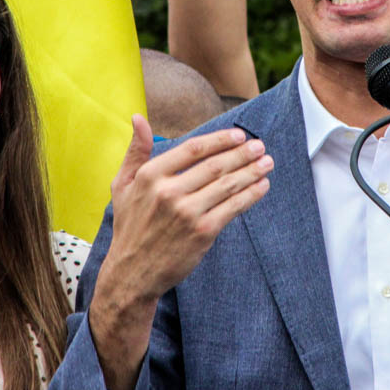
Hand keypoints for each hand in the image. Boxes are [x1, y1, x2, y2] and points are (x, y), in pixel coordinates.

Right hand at [100, 115, 272, 307]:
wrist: (132, 272)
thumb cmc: (130, 226)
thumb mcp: (122, 185)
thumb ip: (135, 151)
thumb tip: (138, 118)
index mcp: (150, 176)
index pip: (193, 149)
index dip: (220, 140)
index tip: (238, 135)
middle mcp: (168, 192)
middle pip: (215, 165)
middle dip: (242, 153)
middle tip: (260, 146)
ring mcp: (187, 213)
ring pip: (227, 185)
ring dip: (251, 171)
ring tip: (267, 162)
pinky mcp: (202, 232)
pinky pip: (233, 208)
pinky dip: (250, 195)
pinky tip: (262, 186)